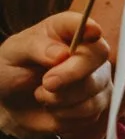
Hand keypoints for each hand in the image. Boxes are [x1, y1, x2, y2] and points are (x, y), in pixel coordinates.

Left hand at [0, 13, 110, 138]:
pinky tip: (53, 109)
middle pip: (97, 55)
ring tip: (41, 96)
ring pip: (93, 88)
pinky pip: (90, 111)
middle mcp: (88, 50)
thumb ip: (34, 48)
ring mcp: (98, 77)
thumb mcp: (12, 54)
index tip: (92, 31)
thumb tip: (61, 54)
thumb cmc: (12, 72)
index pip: (81, 23)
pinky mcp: (99, 102)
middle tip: (47, 83)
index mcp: (65, 30)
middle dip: (72, 72)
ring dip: (61, 99)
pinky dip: (65, 115)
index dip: (89, 26)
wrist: (13, 104)